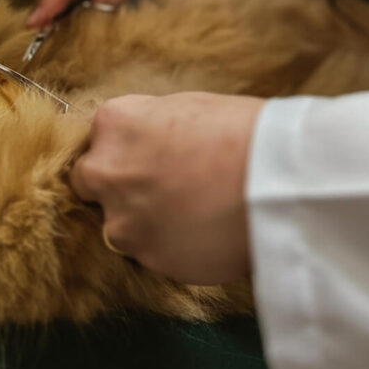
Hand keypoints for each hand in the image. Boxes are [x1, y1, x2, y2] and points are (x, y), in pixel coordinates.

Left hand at [69, 91, 264, 283]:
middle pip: (91, 185)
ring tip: (192, 214)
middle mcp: (107, 174)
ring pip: (120, 226)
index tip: (147, 154)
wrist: (276, 180)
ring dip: (144, 222)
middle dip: (118, 187)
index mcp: (115, 124)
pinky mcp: (150, 262)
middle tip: (161, 185)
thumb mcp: (188, 107)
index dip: (123, 149)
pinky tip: (204, 233)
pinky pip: (152, 253)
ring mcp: (125, 224)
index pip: (95, 139)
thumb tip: (145, 143)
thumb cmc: (243, 130)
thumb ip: (150, 127)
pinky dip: (171, 246)